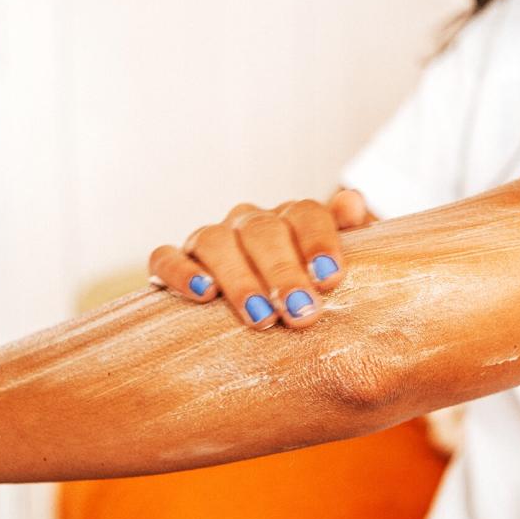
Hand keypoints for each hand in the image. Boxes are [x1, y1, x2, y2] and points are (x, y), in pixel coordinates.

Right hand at [148, 188, 372, 328]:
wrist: (266, 316)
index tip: (330, 278)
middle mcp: (249, 223)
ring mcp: (210, 240)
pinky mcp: (175, 262)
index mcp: (291, 220)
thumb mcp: (335, 270)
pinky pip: (166, 257)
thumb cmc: (307, 295)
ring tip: (260, 316)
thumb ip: (351, 237)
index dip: (318, 242)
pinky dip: (181, 272)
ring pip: (216, 242)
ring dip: (239, 278)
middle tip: (301, 312)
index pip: (306, 214)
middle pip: (262, 231)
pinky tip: (203, 295)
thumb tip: (353, 202)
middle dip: (283, 272)